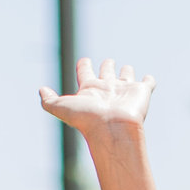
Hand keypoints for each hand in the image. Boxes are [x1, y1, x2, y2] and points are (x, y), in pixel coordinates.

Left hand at [40, 56, 154, 135]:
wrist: (112, 129)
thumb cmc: (87, 120)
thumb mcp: (61, 107)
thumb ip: (48, 100)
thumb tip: (41, 90)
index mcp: (90, 90)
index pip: (86, 73)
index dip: (85, 66)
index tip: (85, 61)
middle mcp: (107, 89)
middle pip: (107, 73)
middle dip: (107, 66)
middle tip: (108, 62)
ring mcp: (125, 91)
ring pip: (126, 77)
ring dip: (126, 72)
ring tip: (127, 69)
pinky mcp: (141, 92)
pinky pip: (148, 83)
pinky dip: (149, 80)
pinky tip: (149, 79)